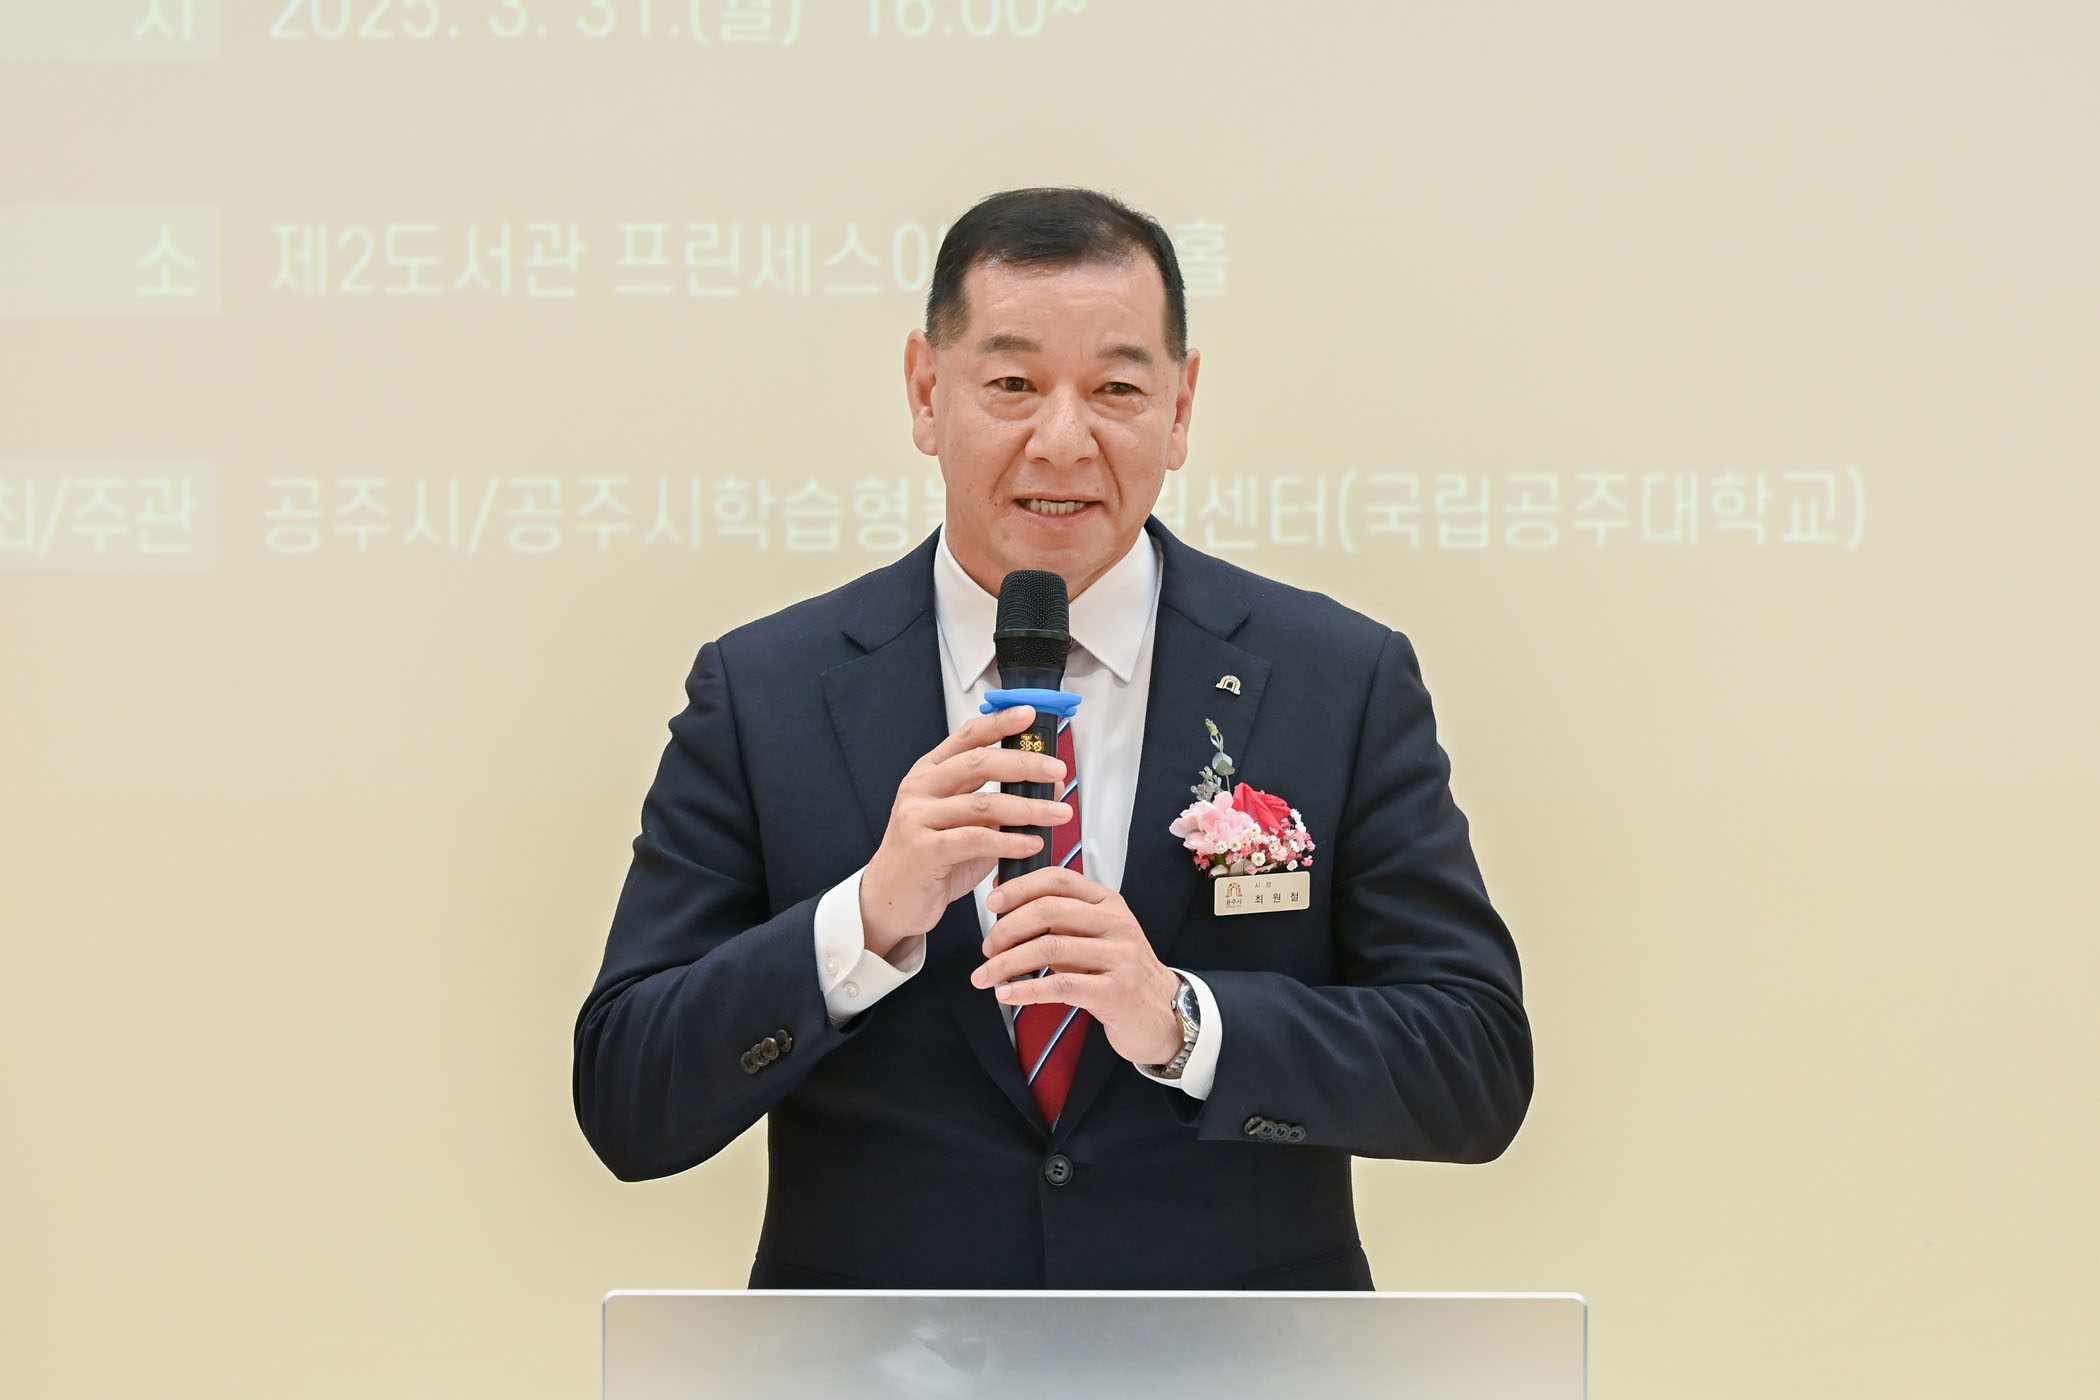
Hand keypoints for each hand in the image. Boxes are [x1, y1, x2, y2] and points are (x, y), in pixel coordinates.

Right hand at [859, 705, 1071, 958]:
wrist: (891, 899)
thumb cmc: (933, 859)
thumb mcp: (968, 824)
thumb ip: (1002, 804)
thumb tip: (1050, 783)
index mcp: (930, 772)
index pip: (967, 737)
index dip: (999, 722)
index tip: (1030, 715)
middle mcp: (921, 788)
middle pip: (979, 763)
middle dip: (1024, 763)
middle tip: (1057, 770)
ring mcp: (918, 817)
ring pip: (982, 803)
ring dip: (1028, 808)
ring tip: (1058, 813)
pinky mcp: (924, 850)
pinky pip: (974, 839)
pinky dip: (1009, 842)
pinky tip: (1032, 844)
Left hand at [970, 867, 1184, 1066]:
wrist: (1163, 1015)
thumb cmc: (1117, 974)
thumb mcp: (1094, 938)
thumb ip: (1061, 922)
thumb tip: (1005, 908)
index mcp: (1108, 902)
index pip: (1058, 879)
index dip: (1019, 887)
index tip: (991, 903)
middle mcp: (1116, 923)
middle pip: (1049, 910)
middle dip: (1007, 929)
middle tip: (987, 949)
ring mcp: (1120, 956)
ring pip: (1050, 948)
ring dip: (1007, 963)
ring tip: (985, 976)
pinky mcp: (1116, 991)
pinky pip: (1061, 986)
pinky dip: (1026, 989)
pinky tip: (1005, 994)